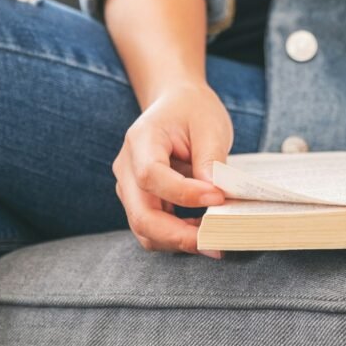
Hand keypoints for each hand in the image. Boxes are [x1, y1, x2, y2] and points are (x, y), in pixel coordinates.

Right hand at [113, 80, 231, 257]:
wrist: (176, 104)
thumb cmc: (193, 111)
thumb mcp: (210, 126)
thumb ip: (210, 160)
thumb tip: (215, 197)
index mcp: (141, 139)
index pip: (151, 175)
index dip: (183, 193)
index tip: (218, 197)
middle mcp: (127, 167)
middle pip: (140, 214)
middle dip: (177, 235)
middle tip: (214, 242)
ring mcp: (129, 187)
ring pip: (144, 229)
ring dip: (178, 240)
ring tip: (213, 239)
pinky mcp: (140, 200)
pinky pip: (153, 228)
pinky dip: (176, 236)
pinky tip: (203, 231)